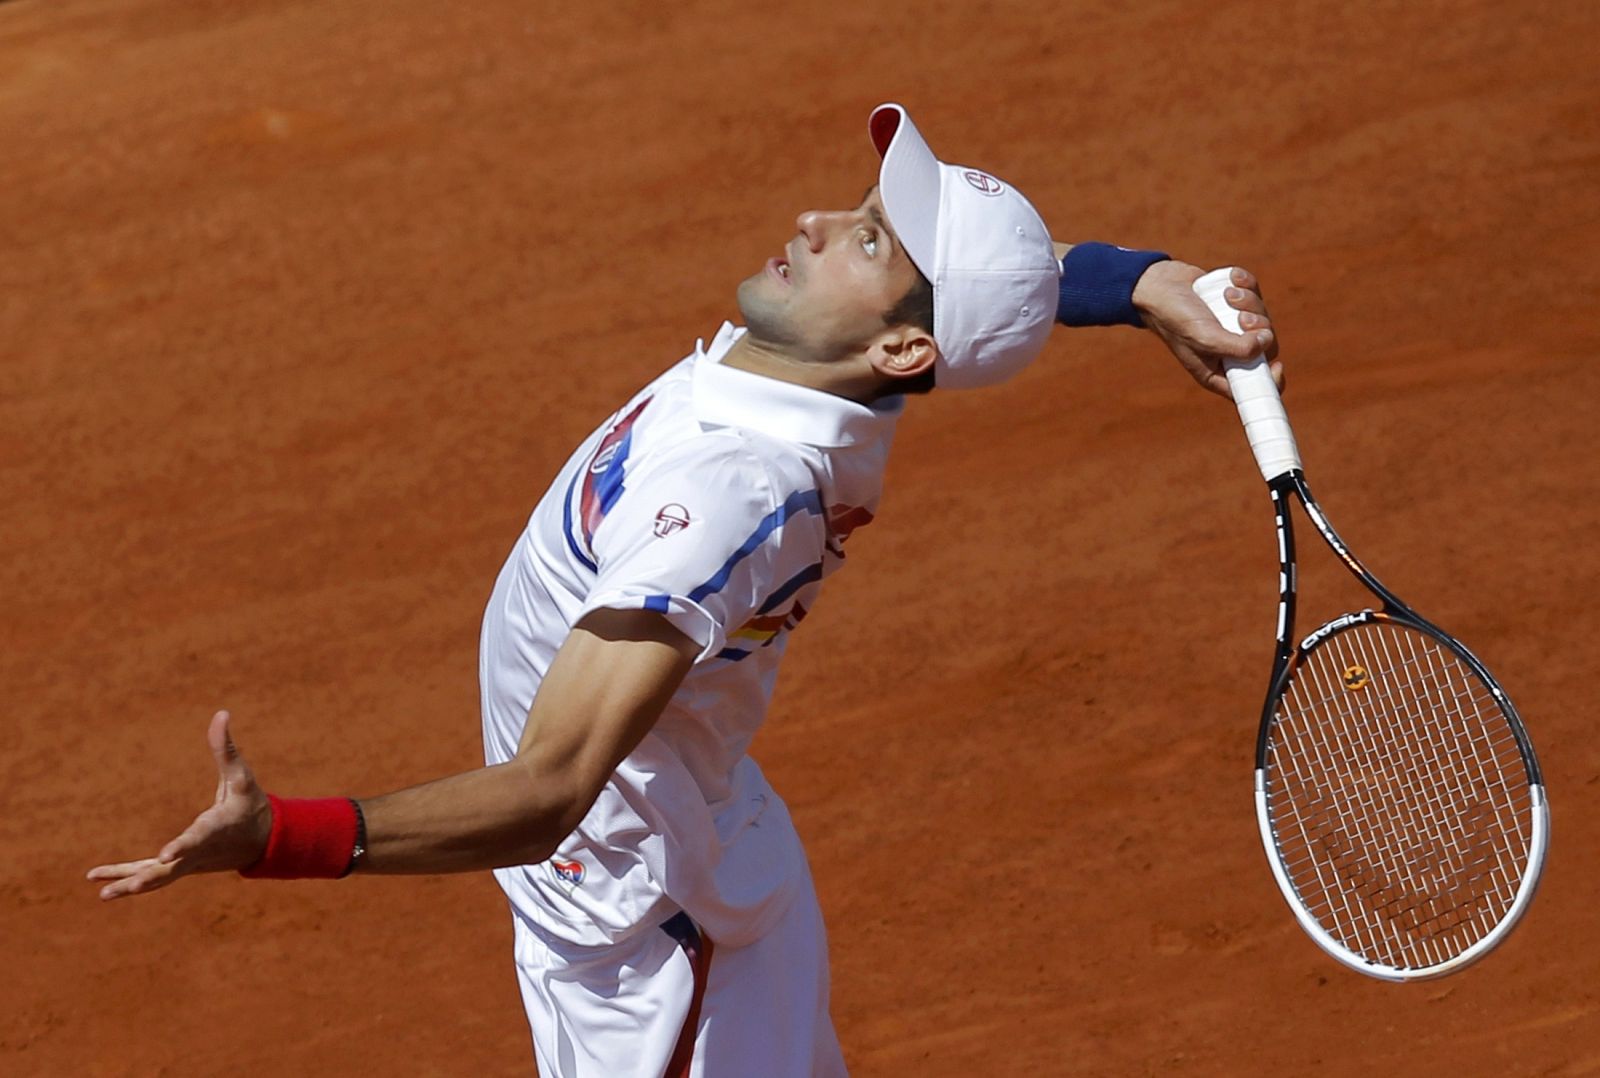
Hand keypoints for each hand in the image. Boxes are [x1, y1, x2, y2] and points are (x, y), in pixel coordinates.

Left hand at [86, 711, 271, 899]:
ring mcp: (189, 864)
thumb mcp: (241, 777)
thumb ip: (226, 749)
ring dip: (130, 885)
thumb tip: (221, 713)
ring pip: (157, 879)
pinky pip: (151, 874)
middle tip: (125, 888)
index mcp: (215, 829)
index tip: (165, 855)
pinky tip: (101, 880)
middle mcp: (199, 853)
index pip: (196, 840)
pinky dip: (128, 877)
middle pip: (171, 871)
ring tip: (102, 892)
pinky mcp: (181, 867)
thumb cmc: (251, 805)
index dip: (181, 847)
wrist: (265, 841)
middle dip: (147, 879)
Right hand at [1132, 262, 1282, 397]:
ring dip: (1250, 301)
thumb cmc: (1174, 317)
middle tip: (1241, 318)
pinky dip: (1247, 284)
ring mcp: (1233, 326)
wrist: (1159, 284)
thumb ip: (1237, 347)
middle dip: (1259, 328)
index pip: (1252, 386)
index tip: (1276, 366)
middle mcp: (1228, 351)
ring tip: (1228, 294)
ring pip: (1263, 317)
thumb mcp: (1203, 338)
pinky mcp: (1235, 303)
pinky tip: (1231, 281)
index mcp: (1218, 371)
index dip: (1270, 381)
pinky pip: (1255, 293)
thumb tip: (1266, 342)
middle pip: (1267, 347)